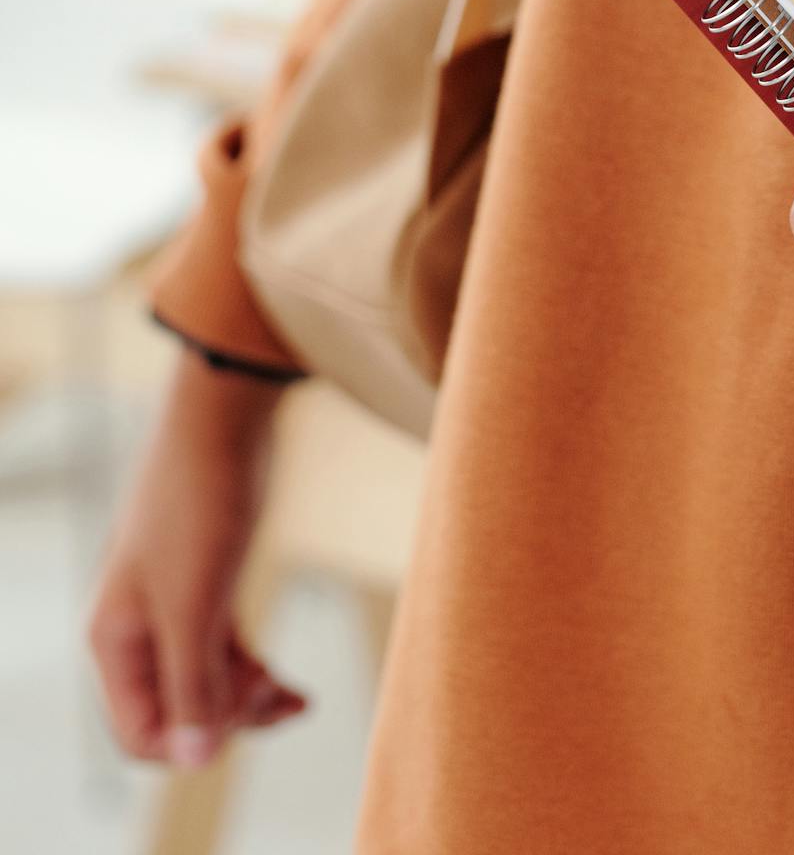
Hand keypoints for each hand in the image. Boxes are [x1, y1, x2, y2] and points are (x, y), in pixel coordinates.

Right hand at [86, 350, 310, 765]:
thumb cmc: (200, 499)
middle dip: (230, 717)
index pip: (140, 732)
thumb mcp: (196, 600)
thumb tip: (193, 759)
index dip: (190, 740)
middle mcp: (135, 626)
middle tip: (286, 703)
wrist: (225, 413)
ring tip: (297, 699)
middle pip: (177, 709)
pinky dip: (251, 668)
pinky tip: (287, 681)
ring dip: (247, 697)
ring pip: (204, 679)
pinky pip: (221, 646)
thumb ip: (193, 680)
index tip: (247, 721)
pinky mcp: (203, 577)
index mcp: (116, 637)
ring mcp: (169, 601)